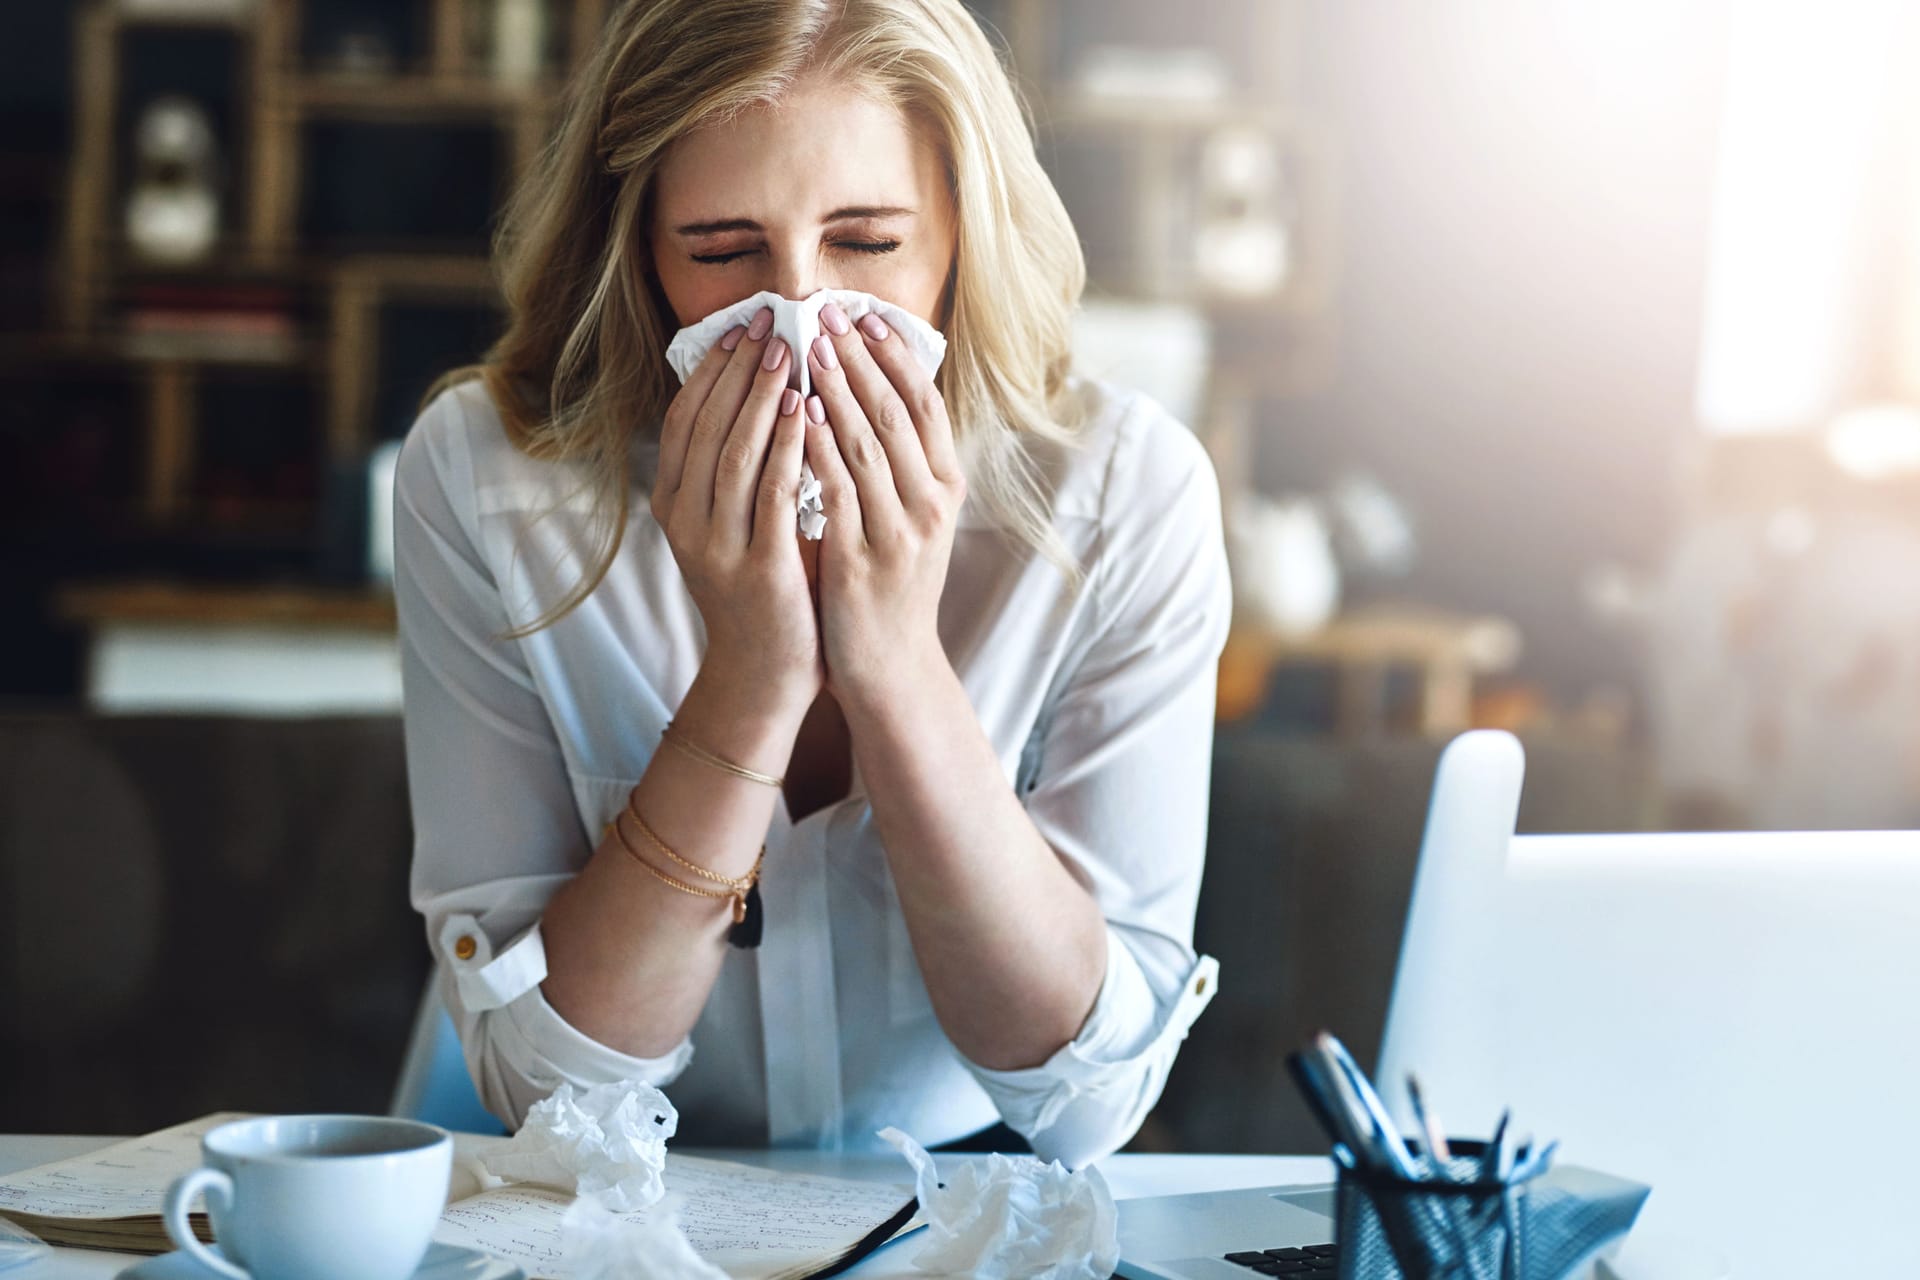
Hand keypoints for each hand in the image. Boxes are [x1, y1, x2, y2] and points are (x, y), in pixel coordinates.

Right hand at [653, 306, 821, 712]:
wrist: (765, 674)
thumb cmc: (762, 589)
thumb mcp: (735, 523)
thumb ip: (742, 467)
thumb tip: (765, 392)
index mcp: (674, 506)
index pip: (685, 419)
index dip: (712, 369)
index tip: (742, 326)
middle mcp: (686, 522)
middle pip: (707, 426)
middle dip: (740, 369)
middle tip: (771, 321)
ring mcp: (718, 548)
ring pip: (735, 454)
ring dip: (763, 397)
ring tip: (791, 352)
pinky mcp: (759, 570)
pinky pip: (773, 495)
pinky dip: (790, 448)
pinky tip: (811, 412)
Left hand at [801, 301, 967, 710]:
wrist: (890, 665)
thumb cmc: (891, 583)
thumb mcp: (912, 518)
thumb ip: (899, 463)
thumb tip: (872, 391)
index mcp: (947, 488)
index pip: (926, 405)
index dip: (897, 357)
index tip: (866, 317)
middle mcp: (931, 505)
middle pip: (895, 412)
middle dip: (858, 358)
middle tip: (825, 313)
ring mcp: (899, 533)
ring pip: (867, 444)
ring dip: (834, 389)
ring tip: (804, 347)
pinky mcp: (861, 560)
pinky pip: (836, 489)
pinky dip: (817, 446)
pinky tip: (796, 413)